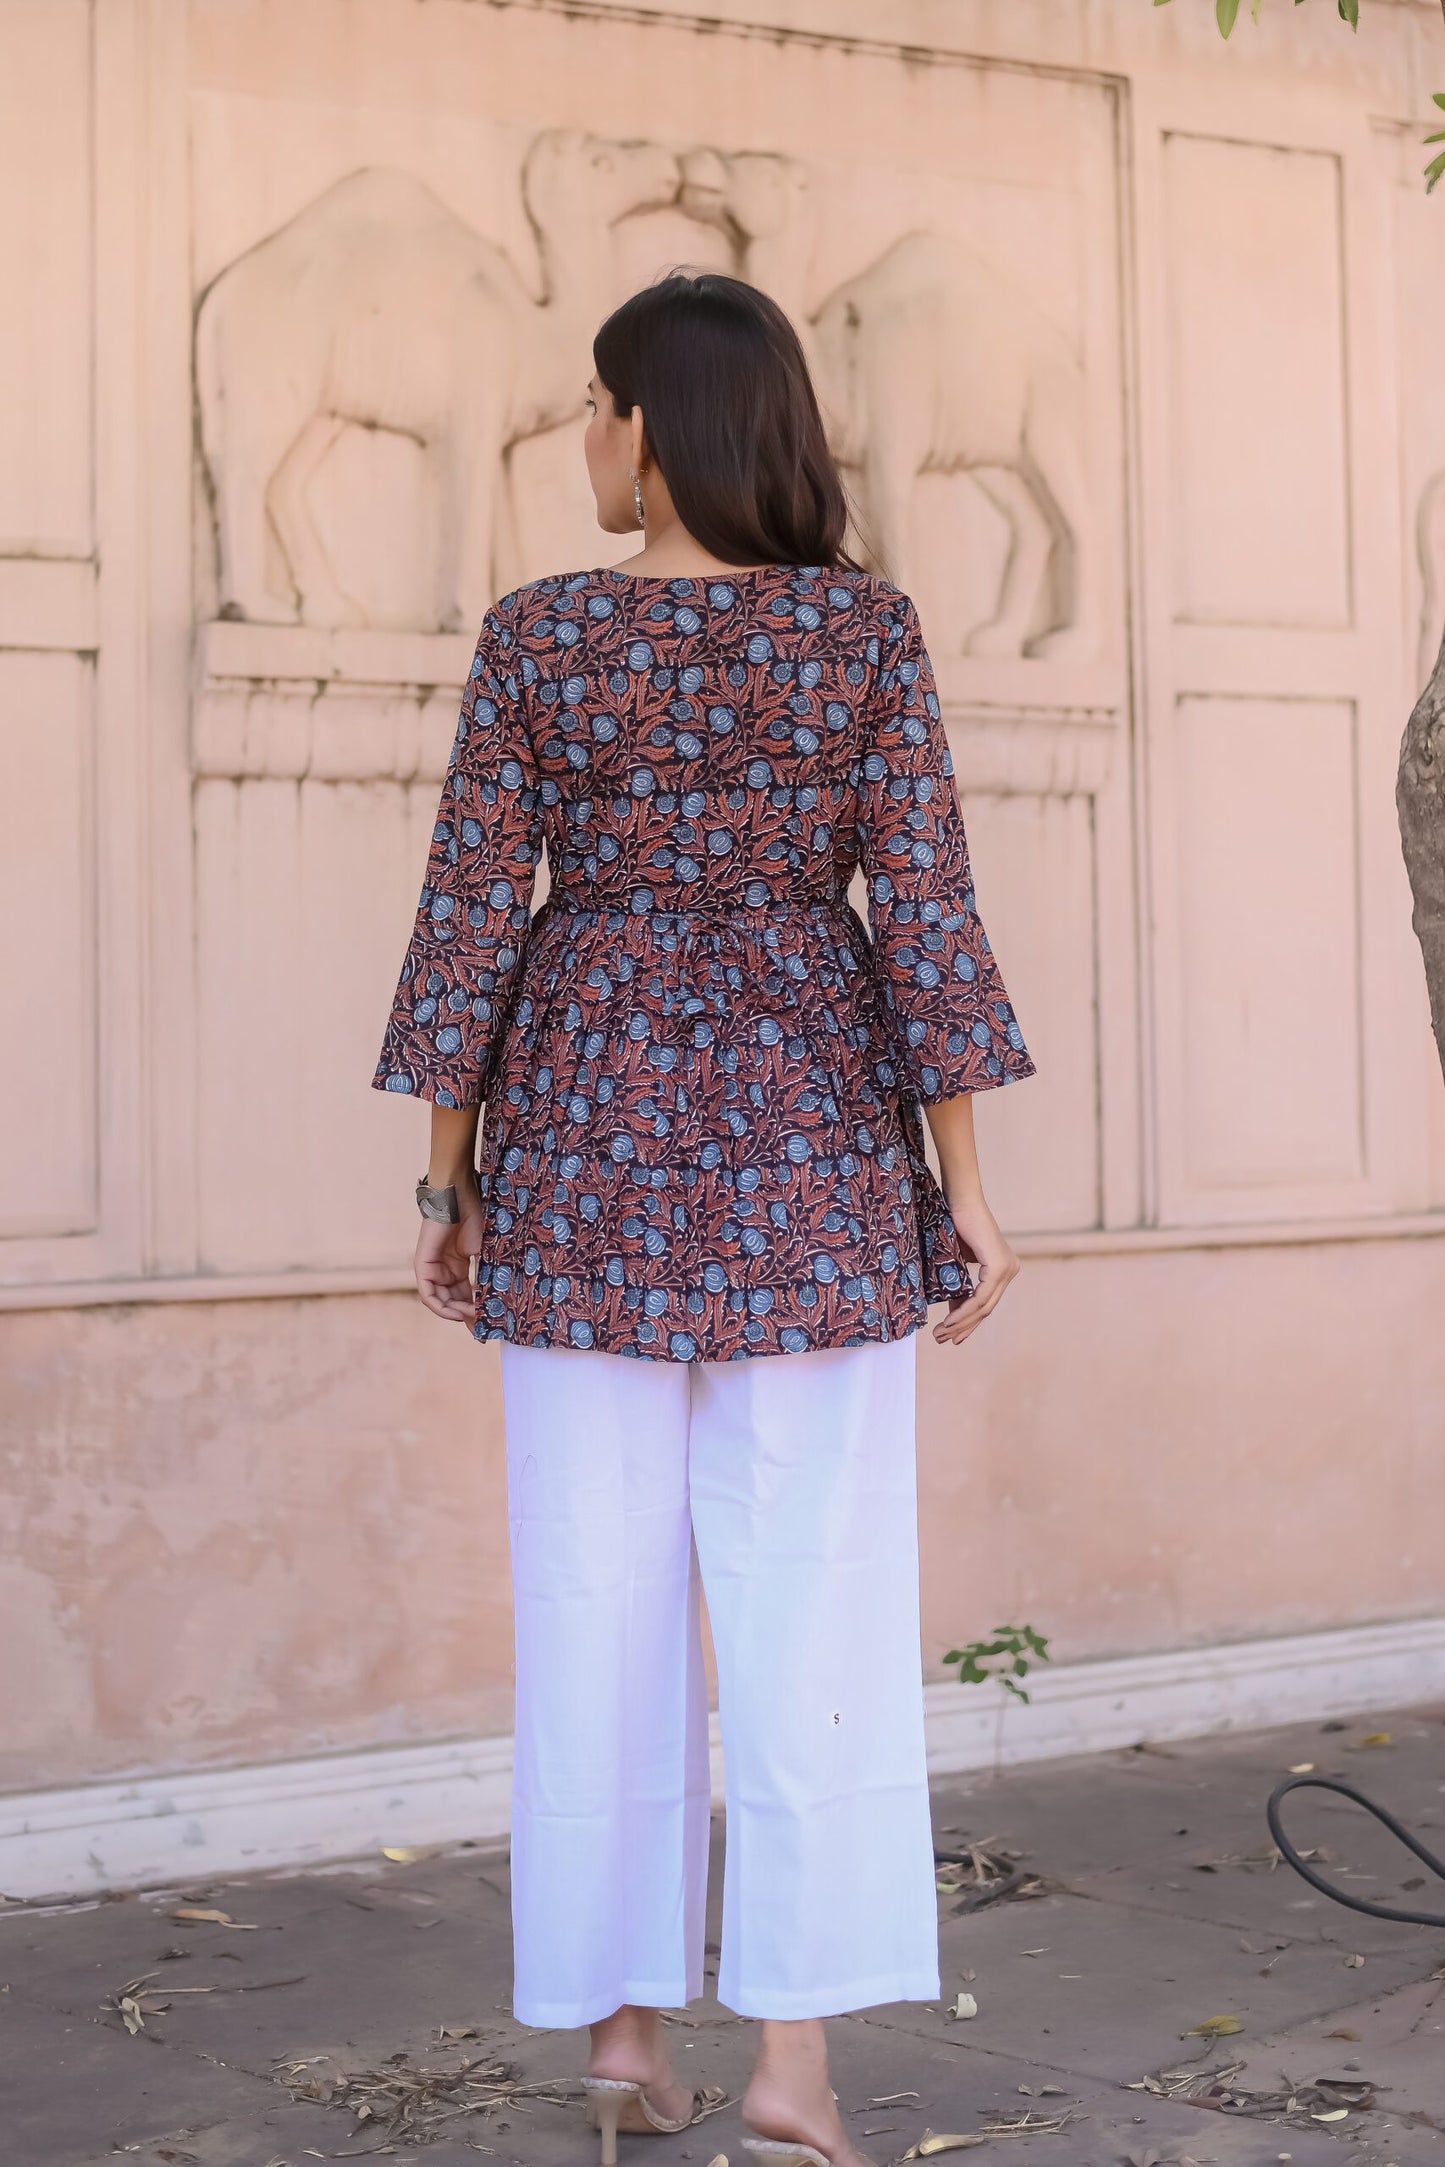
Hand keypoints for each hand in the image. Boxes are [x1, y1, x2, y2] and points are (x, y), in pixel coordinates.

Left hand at [414, 1179, 483, 1323]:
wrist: (459, 1197)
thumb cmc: (475, 1217)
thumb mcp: (485, 1253)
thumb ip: (487, 1276)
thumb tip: (497, 1302)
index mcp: (458, 1266)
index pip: (465, 1296)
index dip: (476, 1311)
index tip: (490, 1324)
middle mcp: (443, 1270)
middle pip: (453, 1302)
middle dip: (467, 1317)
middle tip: (482, 1328)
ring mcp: (431, 1268)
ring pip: (440, 1302)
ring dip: (456, 1313)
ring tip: (474, 1318)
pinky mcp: (422, 1266)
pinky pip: (428, 1296)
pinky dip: (441, 1307)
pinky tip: (457, 1312)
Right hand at [932, 1183, 1020, 1346]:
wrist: (960, 1200)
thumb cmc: (955, 1225)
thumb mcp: (957, 1264)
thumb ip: (960, 1287)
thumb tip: (955, 1312)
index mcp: (1003, 1270)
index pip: (986, 1304)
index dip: (968, 1323)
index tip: (951, 1337)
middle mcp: (1010, 1270)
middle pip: (986, 1309)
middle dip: (963, 1328)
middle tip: (943, 1340)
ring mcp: (1007, 1269)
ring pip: (984, 1306)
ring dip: (961, 1323)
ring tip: (941, 1333)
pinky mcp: (999, 1266)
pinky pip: (981, 1296)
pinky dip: (964, 1310)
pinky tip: (950, 1320)